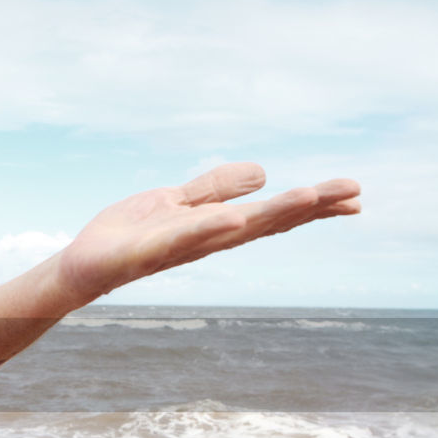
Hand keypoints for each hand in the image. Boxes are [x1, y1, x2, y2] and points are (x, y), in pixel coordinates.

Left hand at [57, 162, 360, 300]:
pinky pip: (182, 238)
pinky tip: (234, 218)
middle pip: (266, 222)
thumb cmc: (129, 236)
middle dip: (310, 207)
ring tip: (310, 195)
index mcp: (215, 227)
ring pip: (234, 230)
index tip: (354, 195)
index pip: (272, 214)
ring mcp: (180, 248)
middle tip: (355, 194)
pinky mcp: (148, 251)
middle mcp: (206, 241)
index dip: (313, 205)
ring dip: (273, 213)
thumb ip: (215, 188)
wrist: (83, 264)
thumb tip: (263, 173)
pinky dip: (208, 229)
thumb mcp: (178, 201)